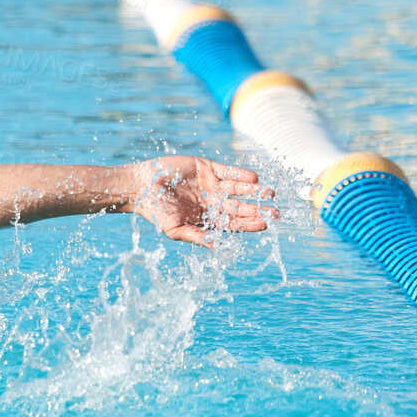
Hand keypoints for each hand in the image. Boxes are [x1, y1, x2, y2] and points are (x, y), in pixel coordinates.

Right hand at [126, 156, 276, 247]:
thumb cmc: (155, 211)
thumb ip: (197, 236)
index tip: (265, 224)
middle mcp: (212, 201)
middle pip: (240, 206)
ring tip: (269, 192)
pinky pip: (228, 171)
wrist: (140, 187)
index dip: (249, 224)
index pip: (233, 223)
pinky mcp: (207, 167)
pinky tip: (253, 178)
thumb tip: (219, 248)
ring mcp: (211, 183)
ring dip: (254, 190)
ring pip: (238, 188)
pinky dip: (241, 174)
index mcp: (207, 218)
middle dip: (257, 209)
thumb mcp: (175, 229)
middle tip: (276, 212)